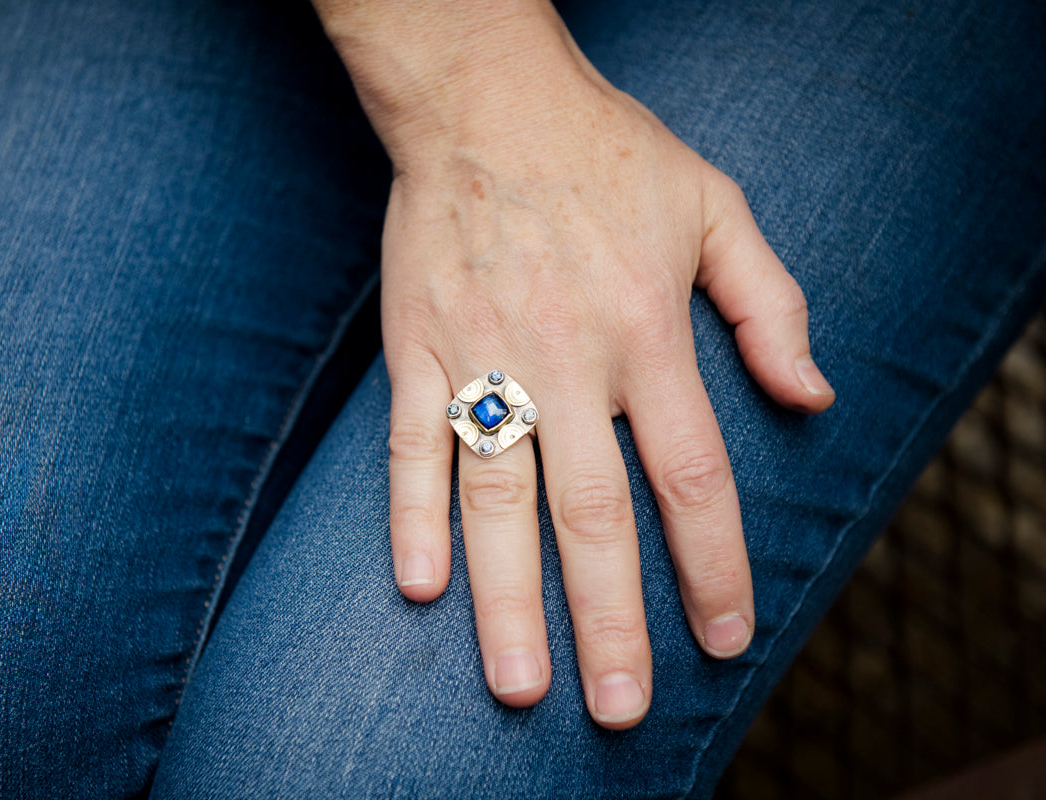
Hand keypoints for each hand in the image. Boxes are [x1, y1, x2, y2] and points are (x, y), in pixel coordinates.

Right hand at [315, 0, 834, 729]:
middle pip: (594, 513)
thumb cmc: (608, 153)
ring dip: (509, 598)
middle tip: (621, 707)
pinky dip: (413, 515)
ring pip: (498, 498)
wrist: (487, 100)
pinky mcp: (418, 347)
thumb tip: (811, 398)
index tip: (723, 638)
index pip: (691, 476)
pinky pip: (412, 444)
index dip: (713, 566)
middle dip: (611, 619)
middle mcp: (567, 359)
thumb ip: (772, 305)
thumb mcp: (717, 207)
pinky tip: (421, 586)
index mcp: (648, 331)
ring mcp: (484, 356)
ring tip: (519, 685)